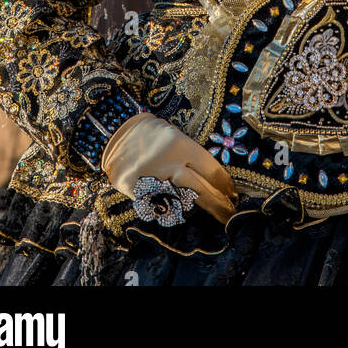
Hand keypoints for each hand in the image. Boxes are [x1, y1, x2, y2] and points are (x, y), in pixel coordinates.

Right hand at [101, 113, 236, 224]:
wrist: (114, 134)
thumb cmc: (150, 133)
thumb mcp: (174, 135)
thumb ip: (190, 155)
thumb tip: (214, 178)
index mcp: (181, 145)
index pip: (210, 169)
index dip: (224, 184)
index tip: (232, 192)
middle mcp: (169, 164)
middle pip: (201, 190)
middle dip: (219, 203)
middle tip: (230, 212)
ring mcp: (154, 181)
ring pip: (185, 201)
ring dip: (202, 209)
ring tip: (217, 215)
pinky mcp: (140, 194)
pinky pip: (163, 206)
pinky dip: (175, 209)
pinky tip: (186, 211)